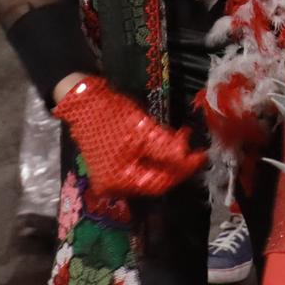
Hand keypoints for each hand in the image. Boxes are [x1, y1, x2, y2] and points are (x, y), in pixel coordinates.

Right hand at [53, 75, 205, 197]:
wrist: (83, 99)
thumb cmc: (112, 116)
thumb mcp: (143, 131)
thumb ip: (166, 150)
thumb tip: (188, 160)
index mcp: (118, 181)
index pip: (159, 183)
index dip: (182, 170)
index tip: (201, 156)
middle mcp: (113, 185)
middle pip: (153, 178)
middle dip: (175, 160)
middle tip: (191, 142)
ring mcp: (111, 174)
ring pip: (148, 169)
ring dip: (167, 154)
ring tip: (182, 136)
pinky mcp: (113, 162)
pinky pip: (139, 162)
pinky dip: (154, 152)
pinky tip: (166, 138)